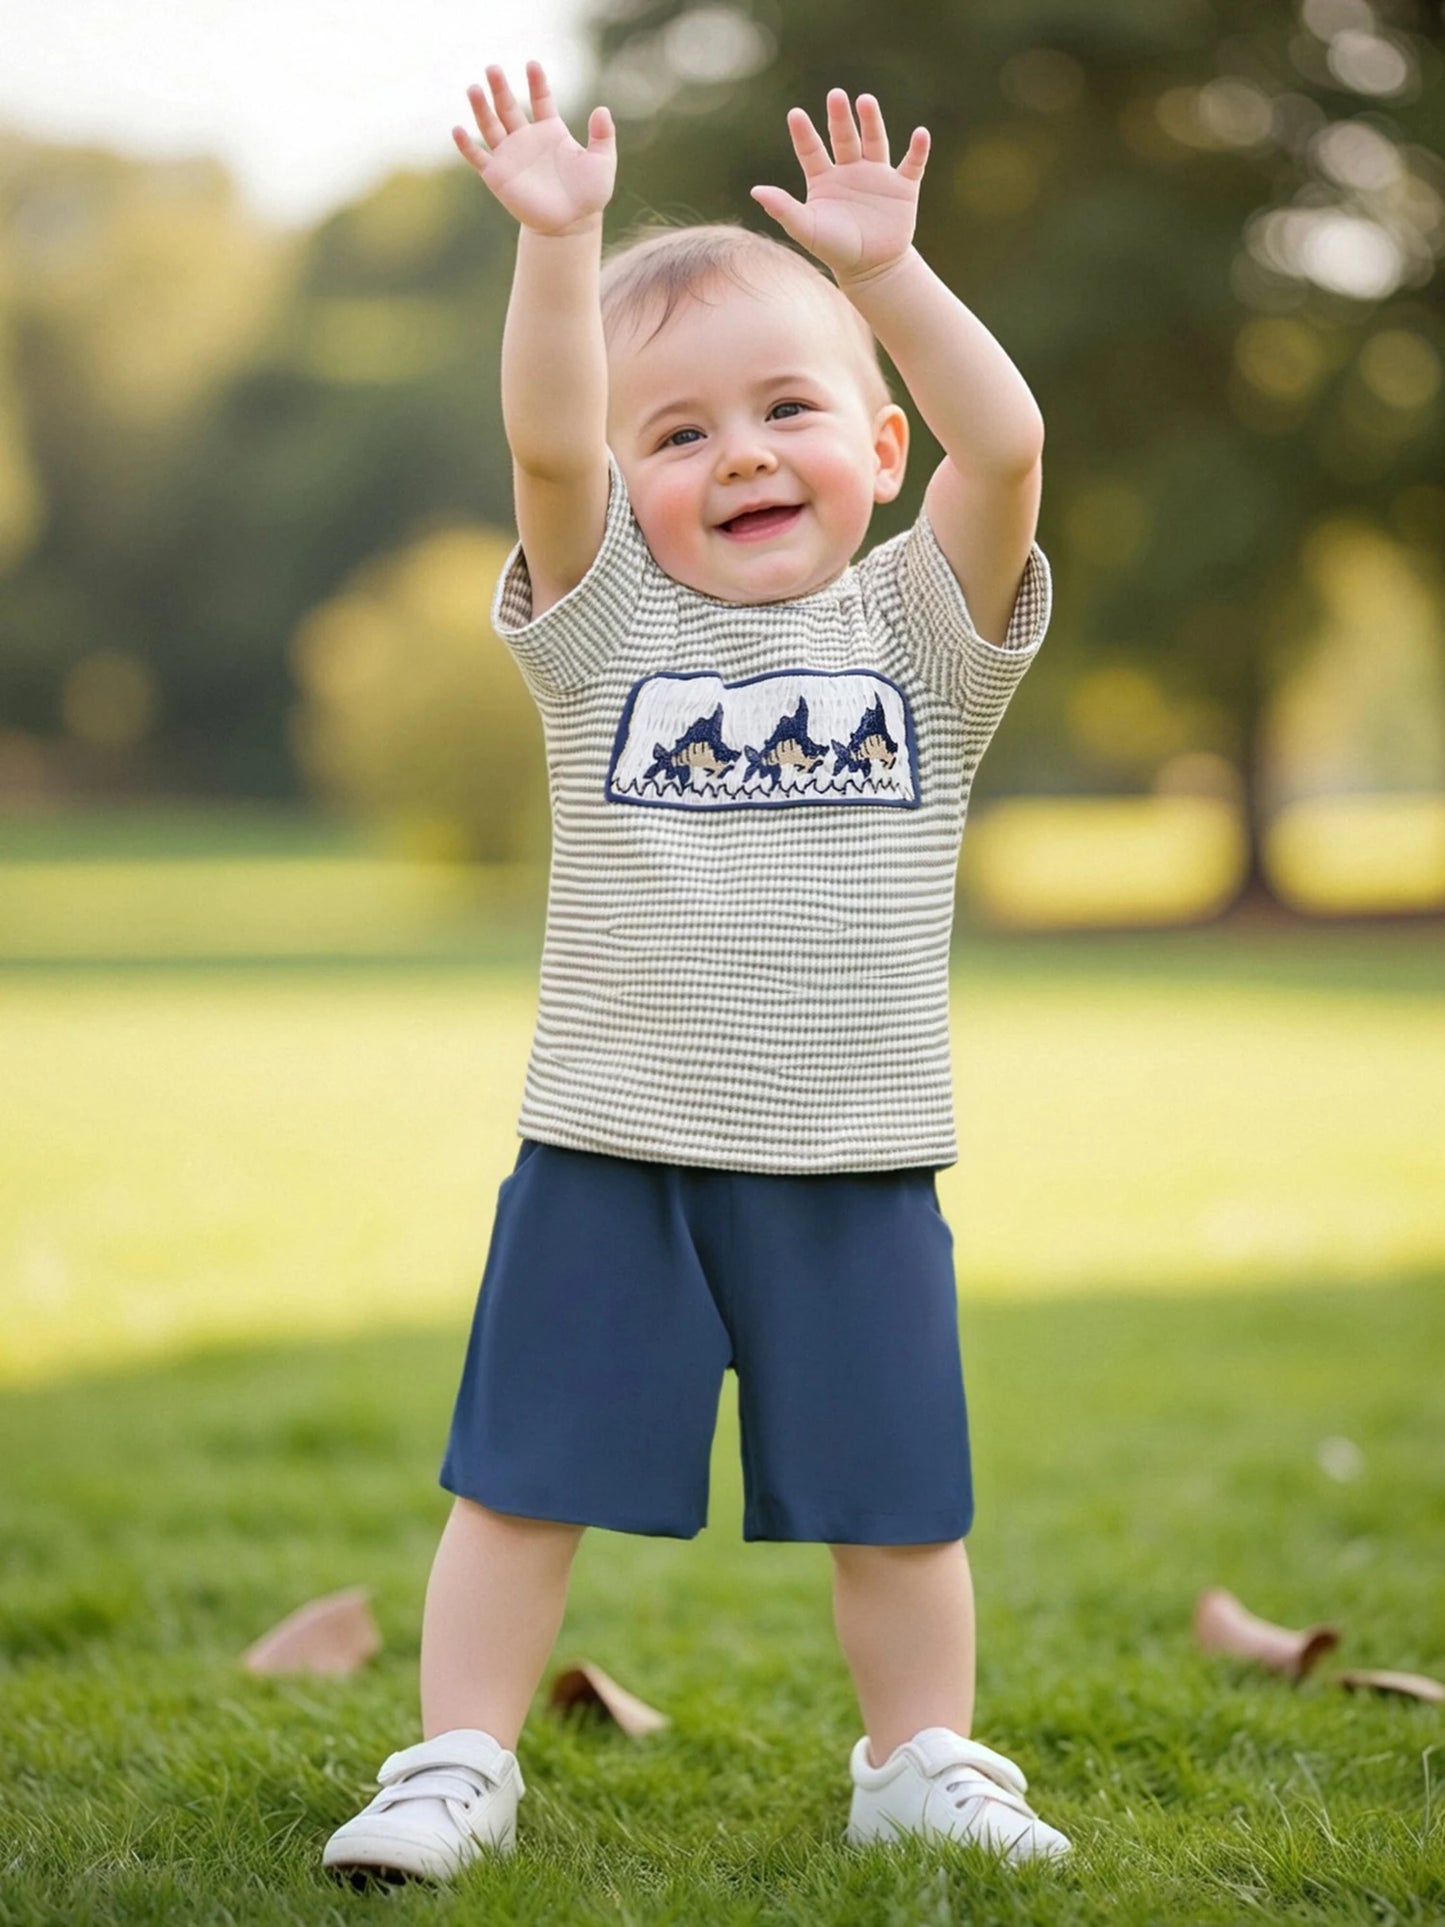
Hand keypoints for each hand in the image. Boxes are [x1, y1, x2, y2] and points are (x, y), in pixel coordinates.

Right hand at [453, 60, 614, 236]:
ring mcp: (509, 156)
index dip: (537, 82)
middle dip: (500, 87)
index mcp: (550, 130)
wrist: (570, 226)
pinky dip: (466, 145)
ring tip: (473, 88)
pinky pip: (477, 157)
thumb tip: (602, 110)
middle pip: (508, 106)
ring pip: (490, 125)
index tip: (533, 65)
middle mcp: (526, 138)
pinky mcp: (497, 175)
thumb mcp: (602, 163)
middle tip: (492, 68)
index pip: (540, 99)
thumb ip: (603, 136)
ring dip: (480, 107)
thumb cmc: (588, 195)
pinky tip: (457, 130)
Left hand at [750, 89, 927, 285]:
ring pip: (875, 141)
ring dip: (872, 122)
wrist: (872, 270)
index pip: (811, 150)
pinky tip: (921, 134)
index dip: (804, 134)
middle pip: (844, 137)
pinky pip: (912, 164)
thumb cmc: (836, 249)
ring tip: (866, 100)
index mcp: (824, 178)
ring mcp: (877, 175)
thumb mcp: (807, 229)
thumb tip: (756, 190)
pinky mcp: (903, 187)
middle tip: (836, 95)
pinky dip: (918, 150)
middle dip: (840, 117)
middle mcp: (850, 170)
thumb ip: (783, 209)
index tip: (794, 114)